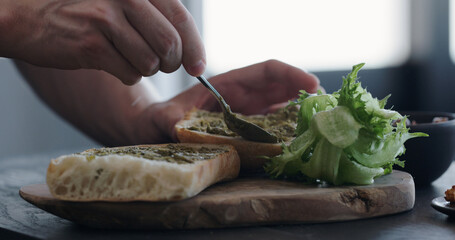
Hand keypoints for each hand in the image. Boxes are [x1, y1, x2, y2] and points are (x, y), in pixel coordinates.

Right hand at [1, 0, 204, 84]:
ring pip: (151, 63)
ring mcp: (107, 19)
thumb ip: (156, 19)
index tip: (198, 67)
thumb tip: (192, 53)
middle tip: (161, 65)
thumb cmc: (83, 12)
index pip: (181, 18)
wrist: (29, 15)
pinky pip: (129, 74)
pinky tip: (110, 62)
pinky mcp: (92, 44)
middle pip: (170, 45)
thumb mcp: (123, 3)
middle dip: (171, 63)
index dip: (195, 47)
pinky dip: (125, 75)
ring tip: (126, 57)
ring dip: (144, 68)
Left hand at [145, 60, 319, 141]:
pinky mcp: (248, 131)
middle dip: (305, 95)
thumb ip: (169, 119)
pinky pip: (274, 127)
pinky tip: (301, 142)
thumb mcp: (163, 118)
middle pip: (282, 88)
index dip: (290, 75)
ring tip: (321, 126)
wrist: (157, 130)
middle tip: (326, 110)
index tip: (311, 85)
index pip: (266, 71)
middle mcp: (243, 97)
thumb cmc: (161, 118)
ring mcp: (248, 114)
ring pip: (282, 108)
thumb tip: (176, 126)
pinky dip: (290, 132)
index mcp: (229, 85)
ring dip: (302, 114)